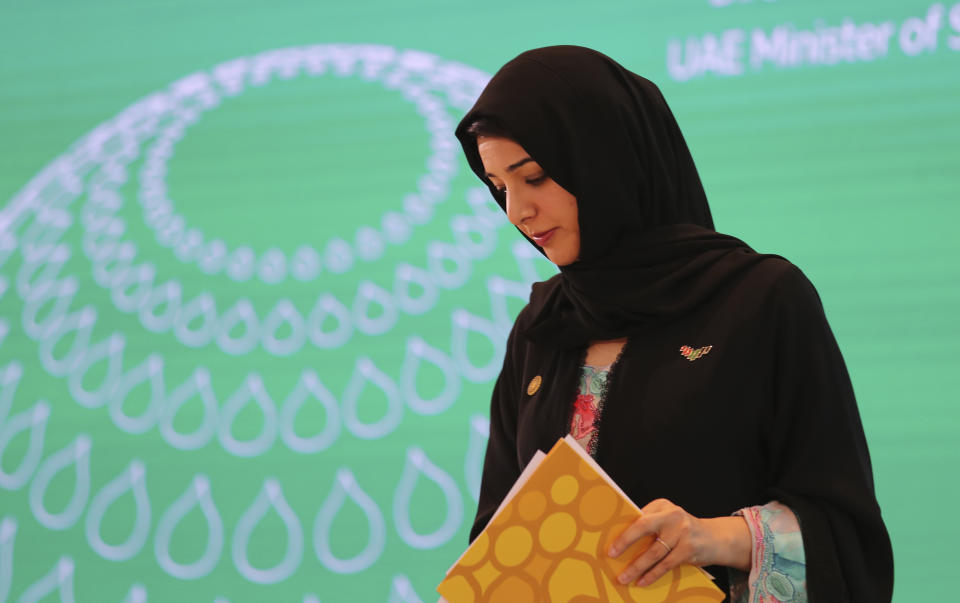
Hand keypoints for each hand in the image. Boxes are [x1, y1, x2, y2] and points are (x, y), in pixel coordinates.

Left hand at [606, 498, 750, 585]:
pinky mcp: (689, 548)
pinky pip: (666, 564)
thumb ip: (650, 526)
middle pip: (643, 527)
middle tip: (612, 554)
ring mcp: (682, 531)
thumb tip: (622, 542)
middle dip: (625, 541)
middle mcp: (672, 514)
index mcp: (662, 505)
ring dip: (637, 567)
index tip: (609, 540)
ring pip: (654, 551)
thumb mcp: (668, 521)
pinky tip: (642, 581)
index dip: (623, 529)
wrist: (716, 538)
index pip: (638, 516)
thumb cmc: (684, 530)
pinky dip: (652, 574)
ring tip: (624, 577)